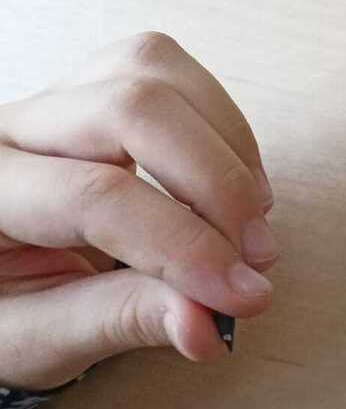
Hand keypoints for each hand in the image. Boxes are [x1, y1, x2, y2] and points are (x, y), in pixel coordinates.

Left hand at [0, 34, 276, 390]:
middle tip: (257, 252)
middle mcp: (13, 127)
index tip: (241, 293)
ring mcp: (58, 96)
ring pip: (155, 71)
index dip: (182, 244)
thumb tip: (205, 322)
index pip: (95, 197)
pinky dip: (224, 129)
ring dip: (226, 144)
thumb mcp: (39, 338)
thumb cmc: (6, 307)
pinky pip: (175, 74)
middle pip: (131, 108)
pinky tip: (239, 187)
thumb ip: (117, 322)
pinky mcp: (102, 85)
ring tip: (252, 219)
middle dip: (215, 179)